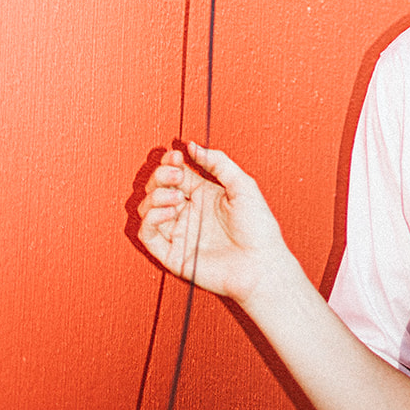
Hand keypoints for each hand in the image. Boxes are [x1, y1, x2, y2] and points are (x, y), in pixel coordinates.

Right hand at [137, 142, 289, 307]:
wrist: (262, 264)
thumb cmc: (258, 228)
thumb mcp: (243, 184)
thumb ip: (217, 162)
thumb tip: (191, 146)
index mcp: (203, 194)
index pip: (175, 173)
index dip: (169, 162)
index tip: (176, 156)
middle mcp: (188, 212)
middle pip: (157, 188)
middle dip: (161, 176)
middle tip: (176, 176)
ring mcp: (179, 233)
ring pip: (147, 209)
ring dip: (155, 196)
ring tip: (175, 196)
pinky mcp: (173, 255)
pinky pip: (148, 234)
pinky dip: (151, 218)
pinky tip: (169, 211)